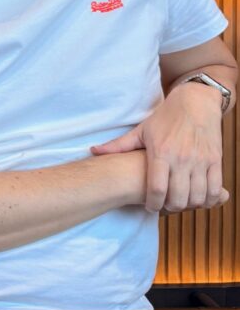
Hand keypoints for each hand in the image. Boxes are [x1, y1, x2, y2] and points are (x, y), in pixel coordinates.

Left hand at [91, 86, 227, 213]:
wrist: (196, 102)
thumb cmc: (166, 117)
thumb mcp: (141, 130)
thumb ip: (119, 145)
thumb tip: (93, 151)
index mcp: (161, 152)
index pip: (157, 189)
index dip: (153, 204)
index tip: (149, 206)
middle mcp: (182, 158)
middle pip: (178, 198)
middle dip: (171, 208)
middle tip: (165, 205)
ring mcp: (200, 160)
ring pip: (197, 197)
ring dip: (189, 205)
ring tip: (181, 201)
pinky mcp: (215, 160)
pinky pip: (215, 189)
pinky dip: (208, 199)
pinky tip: (199, 198)